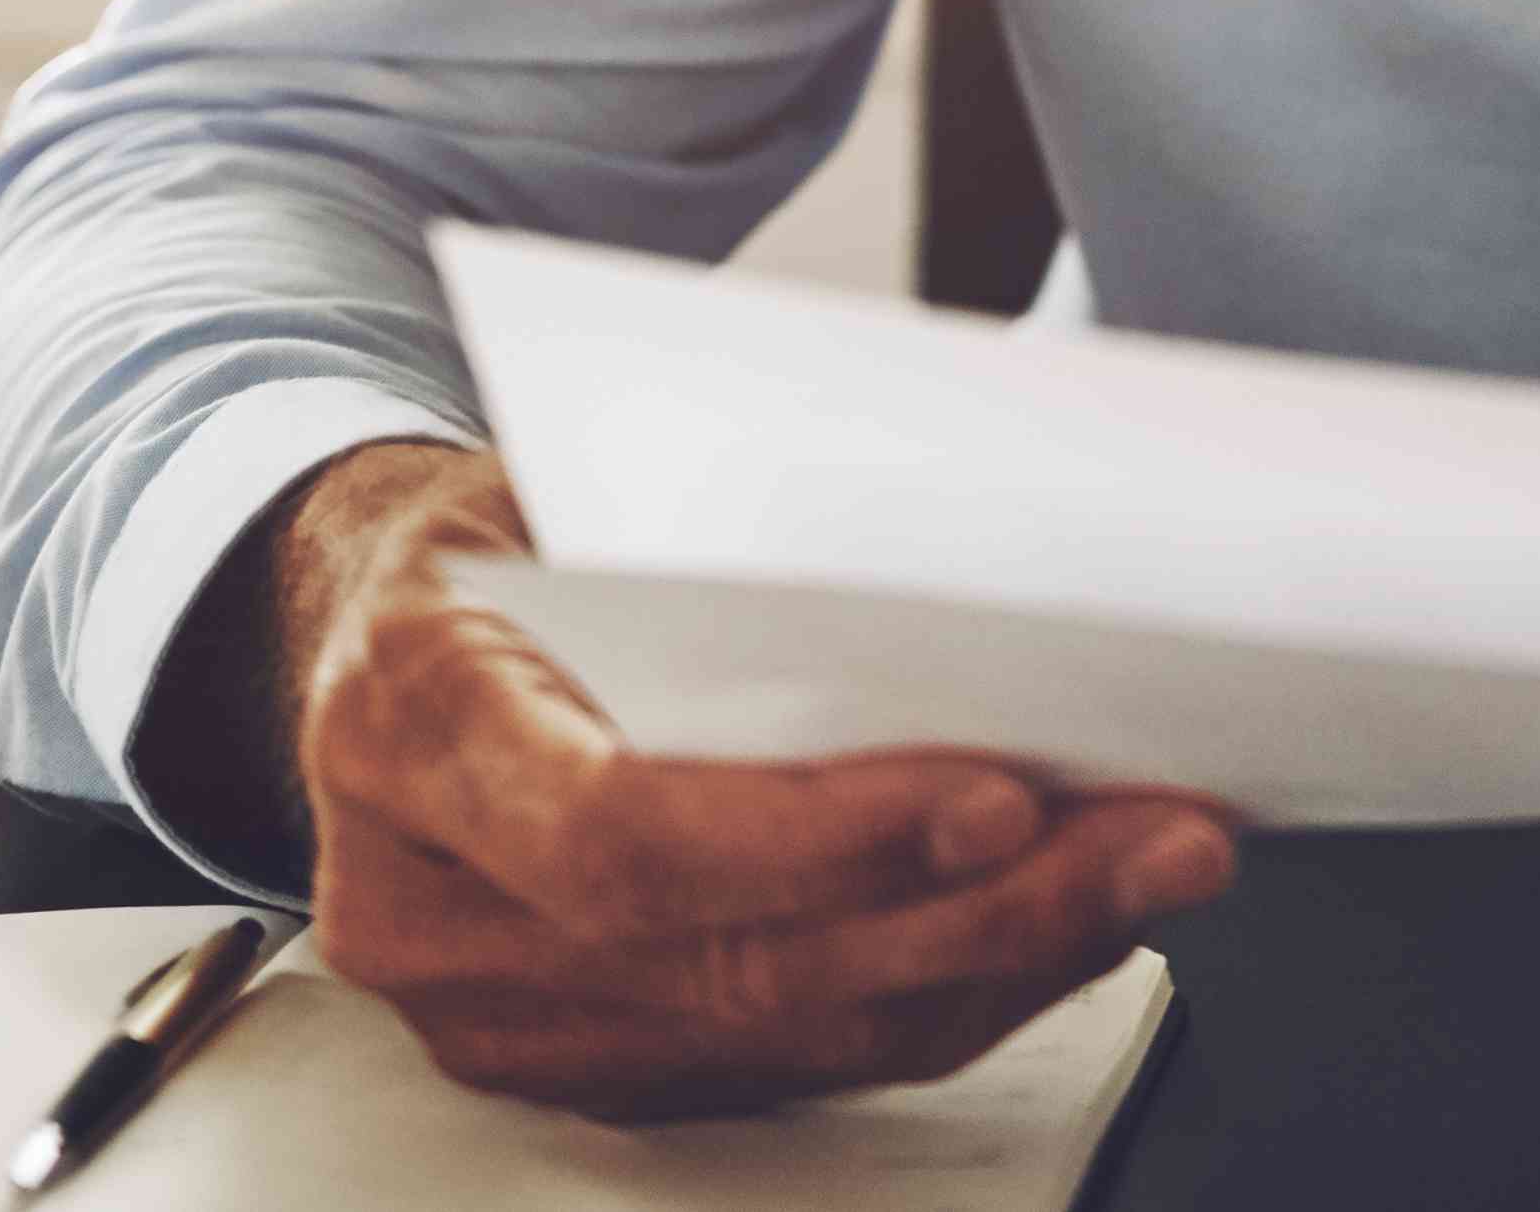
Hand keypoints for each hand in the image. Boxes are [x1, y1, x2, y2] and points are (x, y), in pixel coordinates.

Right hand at [224, 442, 1236, 1115]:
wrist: (387, 636)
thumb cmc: (497, 538)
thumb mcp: (557, 477)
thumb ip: (703, 532)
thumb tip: (946, 546)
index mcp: (407, 728)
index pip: (618, 832)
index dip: (818, 840)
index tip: (996, 798)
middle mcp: (429, 908)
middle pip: (737, 957)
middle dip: (977, 908)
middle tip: (1152, 835)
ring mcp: (501, 1013)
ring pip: (788, 1027)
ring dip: (1000, 959)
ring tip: (1151, 868)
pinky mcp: (587, 1062)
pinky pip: (795, 1058)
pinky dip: (950, 993)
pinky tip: (1061, 923)